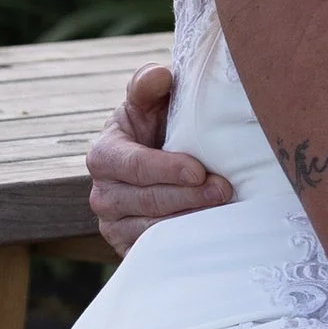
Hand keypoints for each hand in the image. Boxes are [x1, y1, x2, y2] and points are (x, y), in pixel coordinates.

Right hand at [86, 62, 237, 257]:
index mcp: (103, 156)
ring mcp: (115, 227)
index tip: (200, 169)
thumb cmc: (155, 130)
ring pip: (154, 230)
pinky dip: (185, 243)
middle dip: (188, 195)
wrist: (157, 166)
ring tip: (223, 210)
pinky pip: (158, 252)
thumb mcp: (148, 103)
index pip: (134, 166)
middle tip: (224, 189)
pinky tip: (211, 232)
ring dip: (191, 221)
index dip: (166, 169)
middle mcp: (103, 195)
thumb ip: (149, 85)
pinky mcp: (130, 250)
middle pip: (147, 200)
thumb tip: (161, 75)